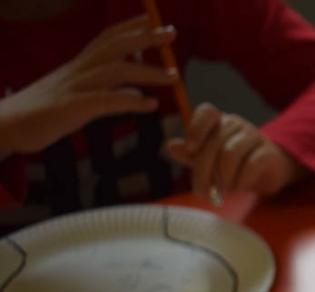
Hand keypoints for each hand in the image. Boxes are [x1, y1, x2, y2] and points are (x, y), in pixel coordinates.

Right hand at [0, 15, 177, 154]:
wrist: (5, 125)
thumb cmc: (42, 111)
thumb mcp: (74, 92)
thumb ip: (100, 86)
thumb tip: (133, 87)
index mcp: (78, 66)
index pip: (107, 38)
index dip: (130, 27)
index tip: (153, 19)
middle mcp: (77, 71)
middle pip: (115, 46)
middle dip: (145, 38)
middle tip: (172, 33)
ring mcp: (74, 87)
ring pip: (115, 70)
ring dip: (146, 71)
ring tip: (173, 77)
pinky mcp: (71, 108)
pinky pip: (105, 101)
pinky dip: (129, 101)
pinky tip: (150, 105)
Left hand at [165, 103, 303, 199]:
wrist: (270, 171)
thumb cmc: (235, 164)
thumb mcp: (209, 160)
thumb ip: (191, 154)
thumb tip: (171, 147)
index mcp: (219, 122)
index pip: (207, 111)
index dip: (196, 128)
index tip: (190, 149)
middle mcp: (236, 124)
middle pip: (215, 143)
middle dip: (205, 172)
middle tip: (203, 193)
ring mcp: (254, 136)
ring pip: (231, 154)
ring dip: (224, 178)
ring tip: (224, 191)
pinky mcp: (268, 152)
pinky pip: (251, 165)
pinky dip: (242, 181)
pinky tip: (240, 188)